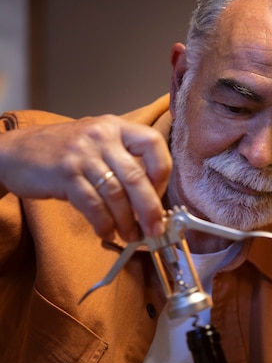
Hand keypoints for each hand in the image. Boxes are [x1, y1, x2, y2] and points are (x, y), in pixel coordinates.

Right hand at [0, 115, 171, 239]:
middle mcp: (101, 136)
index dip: (162, 172)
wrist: (17, 152)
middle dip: (150, 209)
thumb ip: (123, 162)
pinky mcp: (65, 174)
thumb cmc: (63, 152)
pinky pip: (93, 205)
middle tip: (155, 230)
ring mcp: (82, 154)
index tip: (160, 194)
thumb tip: (152, 201)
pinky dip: (104, 224)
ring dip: (126, 221)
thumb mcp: (97, 143)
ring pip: (115, 194)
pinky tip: (106, 232)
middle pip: (136, 177)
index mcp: (115, 127)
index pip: (153, 142)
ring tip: (130, 235)